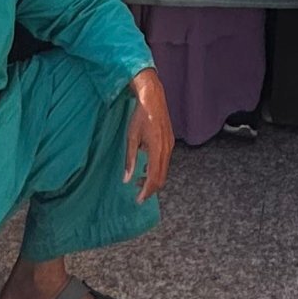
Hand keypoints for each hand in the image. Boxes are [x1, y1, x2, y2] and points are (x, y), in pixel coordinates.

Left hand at [124, 68, 174, 199]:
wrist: (153, 98)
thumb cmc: (140, 116)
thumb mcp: (131, 138)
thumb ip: (130, 160)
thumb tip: (127, 179)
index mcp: (157, 150)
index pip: (154, 178)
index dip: (146, 192)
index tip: (138, 200)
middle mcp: (166, 150)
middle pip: (162, 178)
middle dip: (151, 188)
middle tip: (138, 193)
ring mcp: (170, 146)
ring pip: (164, 170)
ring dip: (154, 179)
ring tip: (139, 180)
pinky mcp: (170, 142)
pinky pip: (165, 162)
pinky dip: (157, 169)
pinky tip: (146, 166)